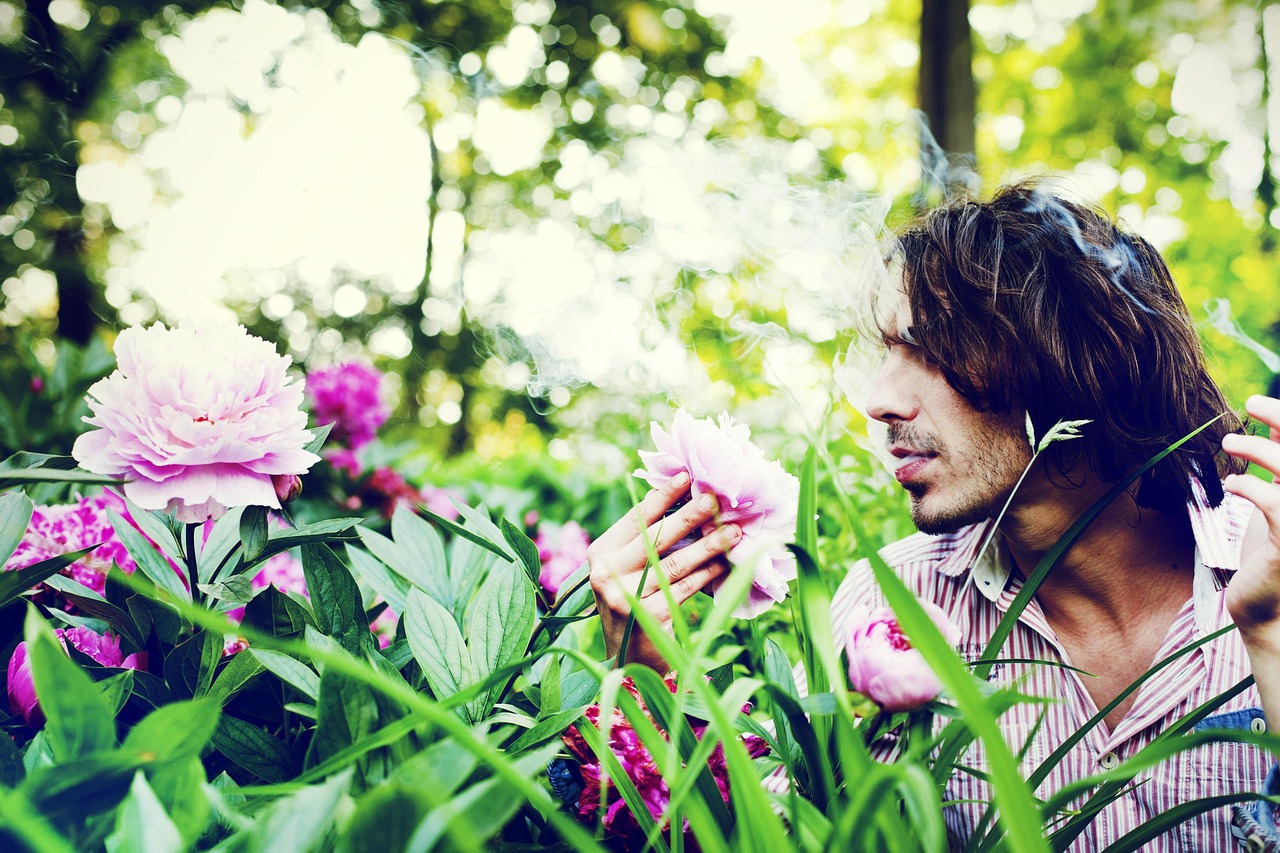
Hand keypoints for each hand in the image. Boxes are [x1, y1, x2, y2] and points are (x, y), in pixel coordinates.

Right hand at [587, 472, 742, 670]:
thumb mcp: (628, 569)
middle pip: (656, 537)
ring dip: (708, 545)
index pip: (636, 517)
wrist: (628, 658)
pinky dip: (707, 575)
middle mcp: (606, 572)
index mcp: (601, 552)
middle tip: (716, 499)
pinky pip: (684, 589)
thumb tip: (685, 500)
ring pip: (674, 563)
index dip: (663, 496)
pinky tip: (724, 565)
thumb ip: (646, 540)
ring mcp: (623, 595)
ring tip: (733, 532)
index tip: (687, 476)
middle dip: (690, 515)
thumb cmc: (635, 603)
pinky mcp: (645, 616)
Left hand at [1223, 395, 1279, 642]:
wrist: (1266, 612)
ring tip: (1229, 440)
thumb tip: (1273, 427)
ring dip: (1258, 449)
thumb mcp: (1279, 506)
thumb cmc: (1272, 558)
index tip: (1261, 402)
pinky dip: (1249, 485)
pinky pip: (1275, 502)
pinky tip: (1232, 483)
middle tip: (1251, 402)